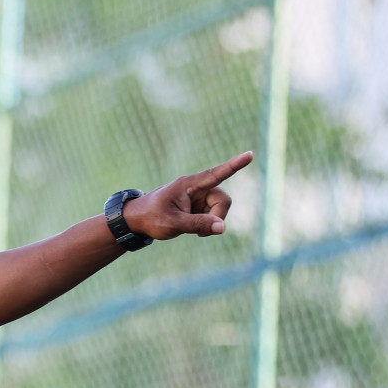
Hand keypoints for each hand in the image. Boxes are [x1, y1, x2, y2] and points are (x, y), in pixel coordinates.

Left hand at [124, 151, 252, 240]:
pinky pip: (213, 216)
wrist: (137, 221)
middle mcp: (197, 188)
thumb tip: (222, 227)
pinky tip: (194, 229)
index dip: (234, 165)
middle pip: (223, 200)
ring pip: (220, 210)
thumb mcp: (173, 224)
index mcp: (189, 185)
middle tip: (201, 233)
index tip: (250, 154)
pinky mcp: (198, 207)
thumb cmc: (151, 218)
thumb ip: (198, 224)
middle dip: (217, 217)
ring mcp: (199, 198)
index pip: (216, 174)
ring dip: (211, 222)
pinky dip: (207, 225)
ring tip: (193, 231)